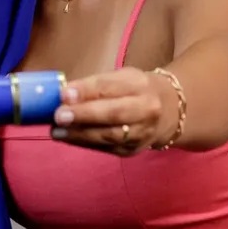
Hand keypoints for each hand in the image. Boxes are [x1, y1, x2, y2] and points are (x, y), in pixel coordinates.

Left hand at [52, 69, 178, 155]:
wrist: (170, 112)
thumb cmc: (135, 90)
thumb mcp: (121, 78)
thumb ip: (94, 85)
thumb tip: (63, 94)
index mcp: (140, 86)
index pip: (111, 87)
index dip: (86, 91)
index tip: (63, 94)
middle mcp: (146, 110)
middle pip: (114, 114)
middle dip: (84, 115)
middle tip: (59, 116)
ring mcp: (141, 134)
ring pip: (110, 136)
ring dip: (80, 134)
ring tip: (57, 131)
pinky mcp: (132, 150)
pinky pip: (106, 148)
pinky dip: (84, 143)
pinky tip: (67, 138)